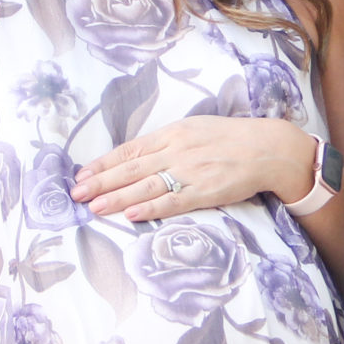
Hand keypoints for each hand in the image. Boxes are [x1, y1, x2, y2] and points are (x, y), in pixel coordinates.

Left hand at [75, 117, 313, 222]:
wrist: (266, 148)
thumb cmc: (230, 138)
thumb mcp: (194, 129)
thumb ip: (167, 142)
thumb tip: (137, 156)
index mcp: (172, 133)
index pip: (130, 149)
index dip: (103, 163)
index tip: (82, 174)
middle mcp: (177, 151)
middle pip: (131, 168)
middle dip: (100, 182)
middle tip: (76, 194)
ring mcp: (190, 172)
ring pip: (146, 186)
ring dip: (117, 198)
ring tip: (94, 208)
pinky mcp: (205, 191)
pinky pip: (172, 202)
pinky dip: (150, 208)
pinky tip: (130, 215)